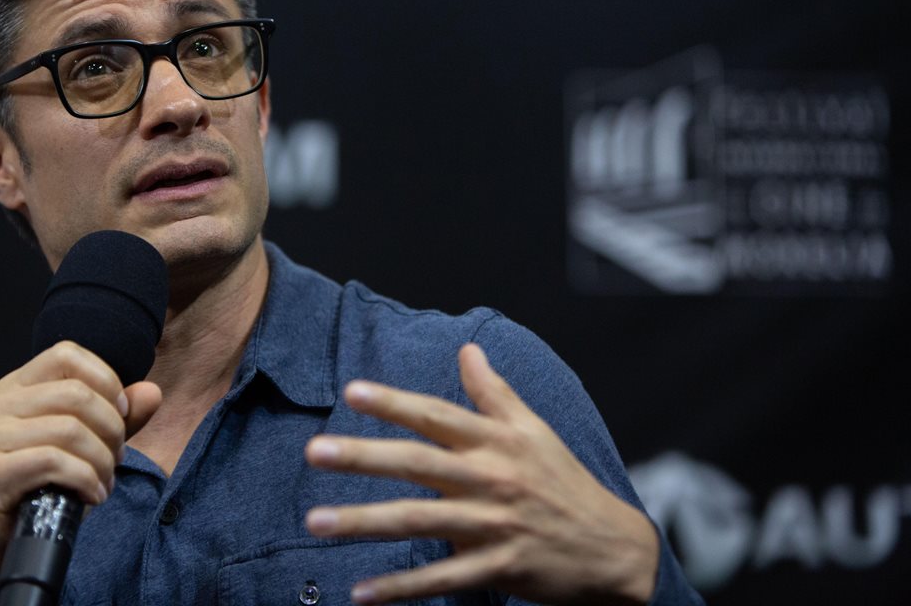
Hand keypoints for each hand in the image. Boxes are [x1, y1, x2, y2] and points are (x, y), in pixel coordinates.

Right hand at [0, 341, 161, 589]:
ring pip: (69, 430)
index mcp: (16, 386)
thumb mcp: (91, 442)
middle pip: (75, 394)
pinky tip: (92, 495)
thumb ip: (121, 416)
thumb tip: (152, 393)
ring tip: (104, 480)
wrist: (10, 539)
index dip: (105, 380)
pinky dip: (86, 480)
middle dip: (111, 428)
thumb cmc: (50, 483)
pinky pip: (53, 462)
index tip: (123, 412)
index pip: (66, 355)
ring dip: (102, 460)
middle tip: (117, 458)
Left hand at [304, 343, 657, 604]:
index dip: (395, 403)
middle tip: (314, 452)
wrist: (614, 548)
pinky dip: (401, 589)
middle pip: (417, 464)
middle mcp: (491, 478)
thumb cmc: (566, 482)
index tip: (352, 391)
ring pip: (419, 521)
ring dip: (365, 522)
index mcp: (496, 442)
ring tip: (316, 520)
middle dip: (364, 457)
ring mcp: (493, 524)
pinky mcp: (499, 567)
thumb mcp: (535, 430)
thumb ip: (495, 392)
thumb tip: (467, 348)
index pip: (436, 416)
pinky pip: (442, 579)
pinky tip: (361, 592)